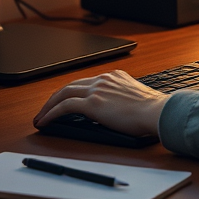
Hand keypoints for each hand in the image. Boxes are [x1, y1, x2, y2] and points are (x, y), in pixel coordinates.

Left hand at [33, 71, 168, 136]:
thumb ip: (121, 100)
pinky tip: (45, 122)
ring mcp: (97, 89)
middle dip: (55, 98)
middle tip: (46, 109)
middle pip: (71, 85)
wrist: (157, 111)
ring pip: (63, 93)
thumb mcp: (136, 99)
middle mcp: (104, 79)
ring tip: (40, 117)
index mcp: (115, 76)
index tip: (64, 102)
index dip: (72, 92)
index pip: (86, 82)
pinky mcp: (92, 103)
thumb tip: (111, 114)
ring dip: (49, 106)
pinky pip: (64, 106)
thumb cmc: (152, 111)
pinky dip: (51, 113)